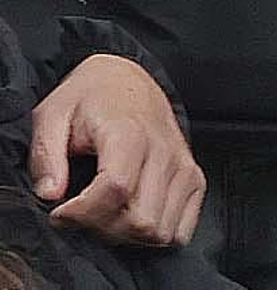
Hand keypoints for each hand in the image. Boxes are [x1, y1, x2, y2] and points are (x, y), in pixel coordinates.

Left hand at [30, 54, 204, 247]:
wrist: (124, 78)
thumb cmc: (90, 97)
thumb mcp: (53, 114)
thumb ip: (46, 154)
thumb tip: (50, 193)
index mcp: (129, 131)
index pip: (114, 189)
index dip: (81, 213)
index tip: (60, 211)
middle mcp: (163, 148)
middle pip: (139, 219)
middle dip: (102, 228)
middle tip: (82, 213)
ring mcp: (182, 164)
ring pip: (160, 230)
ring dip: (128, 235)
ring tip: (106, 214)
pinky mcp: (193, 176)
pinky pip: (182, 228)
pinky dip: (156, 234)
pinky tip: (134, 216)